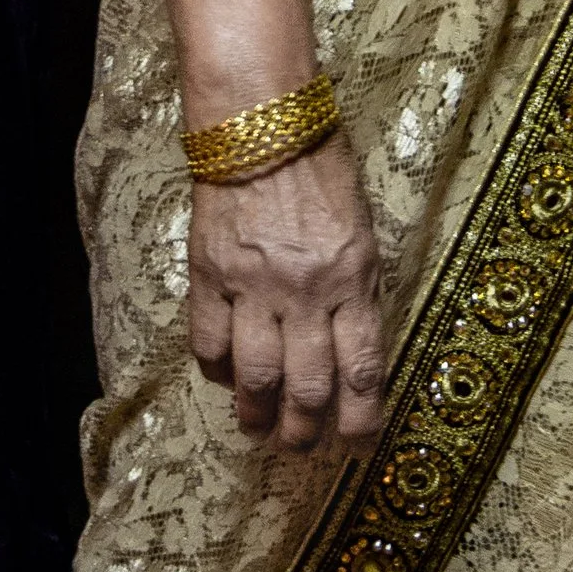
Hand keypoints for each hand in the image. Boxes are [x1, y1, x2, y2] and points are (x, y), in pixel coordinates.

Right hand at [189, 128, 386, 451]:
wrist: (264, 123)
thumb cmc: (323, 170)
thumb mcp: (362, 230)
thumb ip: (357, 290)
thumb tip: (352, 348)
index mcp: (353, 279)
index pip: (363, 371)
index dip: (362, 420)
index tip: (359, 444)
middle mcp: (306, 292)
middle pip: (307, 390)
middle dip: (306, 434)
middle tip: (302, 448)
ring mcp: (254, 289)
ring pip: (256, 380)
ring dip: (258, 417)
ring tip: (259, 430)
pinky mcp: (210, 278)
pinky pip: (209, 346)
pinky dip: (216, 372)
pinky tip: (225, 379)